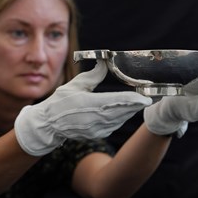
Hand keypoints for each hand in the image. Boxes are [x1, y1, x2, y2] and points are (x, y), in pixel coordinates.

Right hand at [15, 60, 152, 155]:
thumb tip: (105, 63)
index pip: (115, 102)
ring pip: (120, 119)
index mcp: (88, 104)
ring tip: (139, 103)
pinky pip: (113, 126)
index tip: (145, 98)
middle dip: (136, 105)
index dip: (132, 100)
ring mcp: (96, 129)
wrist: (49, 124)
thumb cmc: (60, 102)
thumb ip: (94, 75)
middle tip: (149, 98)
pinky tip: (125, 111)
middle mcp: (94, 119)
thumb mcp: (75, 84)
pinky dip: (121, 118)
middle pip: (122, 112)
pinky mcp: (96, 134)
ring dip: (130, 112)